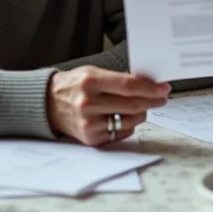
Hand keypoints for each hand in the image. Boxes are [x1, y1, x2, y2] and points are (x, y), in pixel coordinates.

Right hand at [46, 66, 169, 145]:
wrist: (48, 104)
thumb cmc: (75, 85)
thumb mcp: (92, 73)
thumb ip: (117, 79)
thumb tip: (148, 84)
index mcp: (90, 81)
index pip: (128, 85)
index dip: (150, 88)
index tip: (164, 88)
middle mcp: (88, 104)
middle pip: (132, 105)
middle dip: (152, 101)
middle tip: (162, 97)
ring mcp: (89, 123)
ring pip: (130, 121)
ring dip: (142, 113)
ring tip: (141, 106)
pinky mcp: (90, 139)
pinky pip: (121, 133)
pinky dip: (128, 125)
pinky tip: (122, 117)